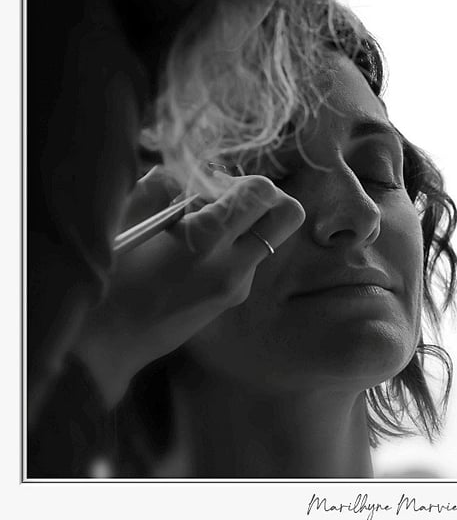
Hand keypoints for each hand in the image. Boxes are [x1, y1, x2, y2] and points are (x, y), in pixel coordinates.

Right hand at [73, 167, 304, 408]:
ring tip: (205, 228)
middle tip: (231, 199)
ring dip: (250, 223)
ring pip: (271, 237)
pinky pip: (250, 259)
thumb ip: (163, 186)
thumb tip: (187, 174)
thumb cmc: (107, 278)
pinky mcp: (233, 299)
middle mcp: (233, 264)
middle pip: (290, 214)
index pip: (262, 192)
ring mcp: (238, 286)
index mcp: (206, 239)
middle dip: (269, 198)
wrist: (104, 346)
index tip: (214, 185)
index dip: (244, 179)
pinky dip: (234, 246)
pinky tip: (196, 255)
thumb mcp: (127, 218)